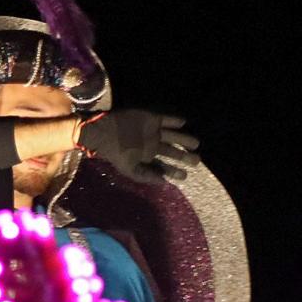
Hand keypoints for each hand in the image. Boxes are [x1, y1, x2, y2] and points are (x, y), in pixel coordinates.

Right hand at [77, 111, 200, 181]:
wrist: (105, 133)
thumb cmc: (116, 153)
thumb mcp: (130, 169)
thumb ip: (146, 176)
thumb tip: (164, 182)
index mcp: (148, 157)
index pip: (164, 165)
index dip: (175, 171)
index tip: (185, 176)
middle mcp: (153, 144)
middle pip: (173, 151)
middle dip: (185, 156)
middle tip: (197, 161)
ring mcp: (153, 131)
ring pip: (173, 136)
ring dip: (185, 139)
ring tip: (196, 144)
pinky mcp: (152, 119)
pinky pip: (167, 120)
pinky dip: (175, 121)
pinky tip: (183, 123)